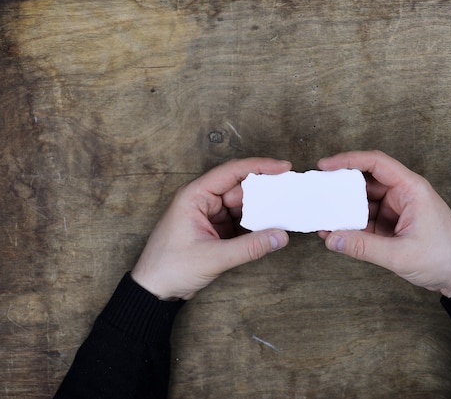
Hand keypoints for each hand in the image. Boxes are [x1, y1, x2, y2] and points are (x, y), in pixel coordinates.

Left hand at [131, 158, 291, 299]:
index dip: (260, 167)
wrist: (153, 291)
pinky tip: (271, 228)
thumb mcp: (213, 257)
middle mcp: (203, 200)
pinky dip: (256, 224)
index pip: (232, 172)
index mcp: (195, 196)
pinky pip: (241, 221)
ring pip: (243, 205)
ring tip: (285, 212)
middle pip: (241, 188)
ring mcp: (210, 215)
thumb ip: (249, 247)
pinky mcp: (216, 230)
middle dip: (266, 191)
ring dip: (262, 210)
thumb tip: (280, 236)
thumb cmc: (169, 268)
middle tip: (291, 193)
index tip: (284, 167)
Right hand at [317, 150, 450, 296]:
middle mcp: (404, 194)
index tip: (324, 165)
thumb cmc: (443, 258)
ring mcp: (399, 209)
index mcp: (411, 189)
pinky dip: (354, 225)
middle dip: (342, 187)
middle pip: (366, 181)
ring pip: (365, 201)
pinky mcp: (395, 224)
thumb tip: (332, 239)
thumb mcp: (400, 255)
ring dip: (346, 209)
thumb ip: (363, 247)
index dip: (348, 160)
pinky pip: (369, 219)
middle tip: (318, 192)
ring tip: (324, 216)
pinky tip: (336, 232)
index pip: (376, 163)